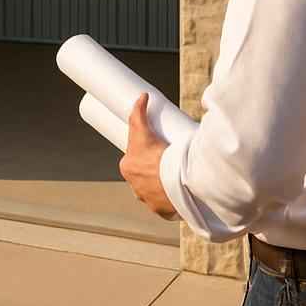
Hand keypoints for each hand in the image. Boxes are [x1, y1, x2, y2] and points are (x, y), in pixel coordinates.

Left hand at [119, 93, 178, 220]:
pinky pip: (165, 205)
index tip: (155, 145)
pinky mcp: (162, 210)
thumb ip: (139, 112)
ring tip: (174, 174)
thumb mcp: (144, 131)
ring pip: (153, 190)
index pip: (134, 157)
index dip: (144, 150)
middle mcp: (134, 186)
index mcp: (127, 167)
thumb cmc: (159, 155)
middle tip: (167, 155)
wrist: (178, 181)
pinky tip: (176, 196)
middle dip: (153, 167)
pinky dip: (169, 200)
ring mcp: (148, 200)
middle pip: (143, 173)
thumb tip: (142, 94)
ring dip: (160, 185)